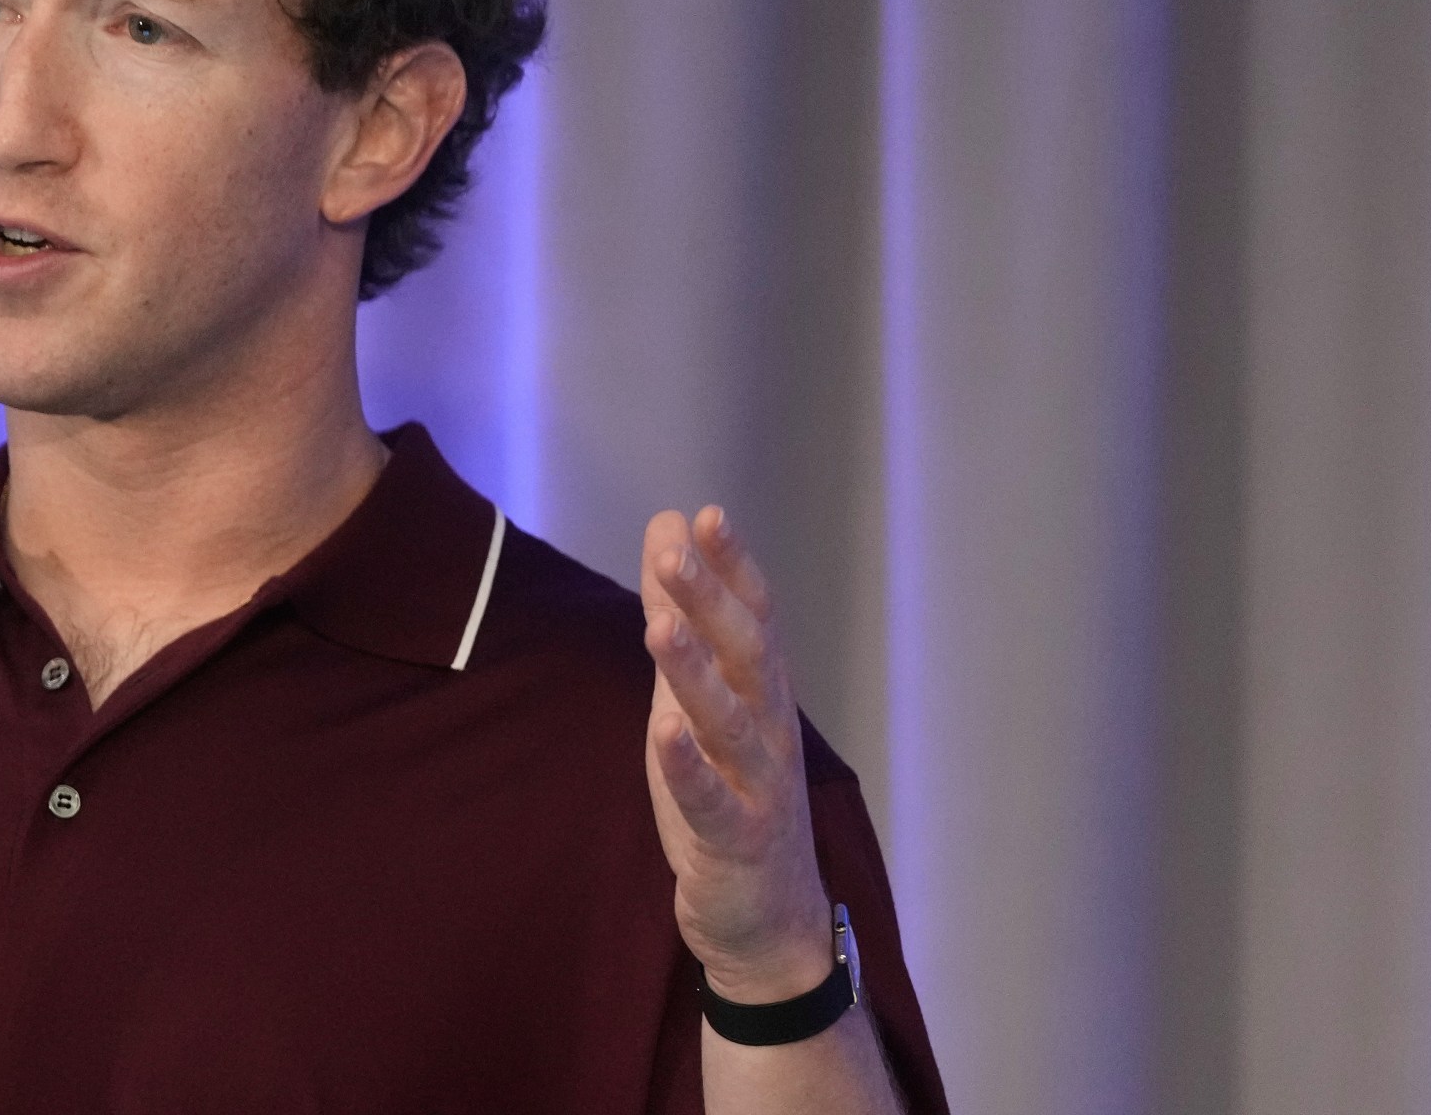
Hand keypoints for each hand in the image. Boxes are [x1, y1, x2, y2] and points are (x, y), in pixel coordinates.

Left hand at [640, 506, 834, 1002]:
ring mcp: (758, 786)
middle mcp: (769, 728)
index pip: (754, 616)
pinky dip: (689, 766)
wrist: (766, 915)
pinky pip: (712, 799)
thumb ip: (680, 614)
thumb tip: (665, 527)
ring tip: (660, 628)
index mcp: (761, 690)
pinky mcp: (736, 840)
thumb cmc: (729, 789)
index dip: (733, 568)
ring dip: (696, 674)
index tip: (706, 516)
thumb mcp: (694, 694)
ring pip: (730, 722)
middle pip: (746, 656)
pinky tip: (663, 734)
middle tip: (676, 554)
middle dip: (712, 603)